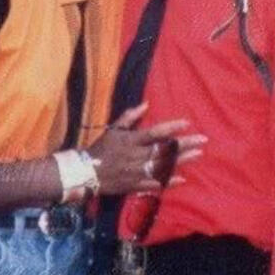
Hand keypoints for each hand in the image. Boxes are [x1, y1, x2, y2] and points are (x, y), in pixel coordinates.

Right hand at [87, 103, 206, 195]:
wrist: (87, 172)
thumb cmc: (102, 148)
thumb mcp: (113, 130)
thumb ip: (129, 117)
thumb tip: (146, 104)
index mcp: (130, 141)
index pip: (154, 133)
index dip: (171, 128)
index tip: (187, 123)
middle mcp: (135, 156)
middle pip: (163, 150)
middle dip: (184, 145)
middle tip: (202, 140)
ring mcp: (136, 172)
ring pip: (163, 166)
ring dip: (181, 161)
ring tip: (198, 154)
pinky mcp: (135, 185)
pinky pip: (154, 184)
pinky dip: (168, 182)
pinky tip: (182, 179)